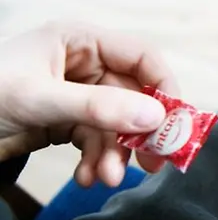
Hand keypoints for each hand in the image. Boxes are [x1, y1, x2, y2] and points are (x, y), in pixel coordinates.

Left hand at [0, 22, 178, 186]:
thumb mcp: (41, 100)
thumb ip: (98, 108)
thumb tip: (154, 118)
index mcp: (79, 41)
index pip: (141, 57)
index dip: (163, 87)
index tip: (173, 123)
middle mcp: (83, 64)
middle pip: (134, 95)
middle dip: (139, 132)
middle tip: (153, 163)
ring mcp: (75, 95)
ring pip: (116, 124)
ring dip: (115, 154)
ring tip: (106, 178)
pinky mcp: (64, 121)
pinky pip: (95, 141)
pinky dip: (95, 161)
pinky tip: (86, 178)